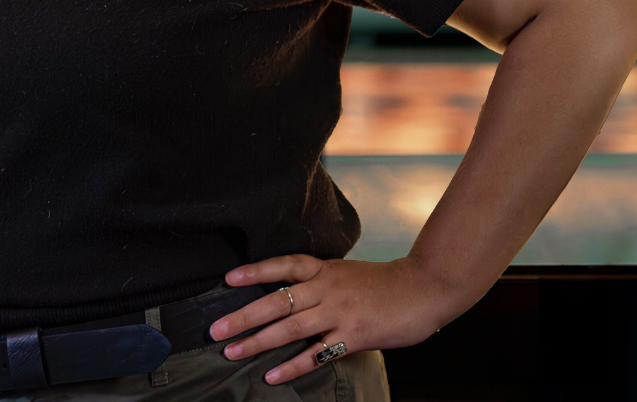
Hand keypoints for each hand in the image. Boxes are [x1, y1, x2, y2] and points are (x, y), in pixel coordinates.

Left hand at [208, 255, 456, 383]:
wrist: (423, 288)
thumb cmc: (385, 283)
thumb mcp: (346, 273)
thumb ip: (321, 283)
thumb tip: (292, 295)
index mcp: (324, 269)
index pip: (283, 265)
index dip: (254, 271)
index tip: (228, 279)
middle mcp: (326, 287)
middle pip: (276, 300)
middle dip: (243, 315)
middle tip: (215, 328)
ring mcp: (339, 312)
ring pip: (289, 327)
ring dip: (257, 341)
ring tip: (232, 351)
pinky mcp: (353, 336)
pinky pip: (317, 354)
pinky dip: (292, 365)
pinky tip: (272, 374)